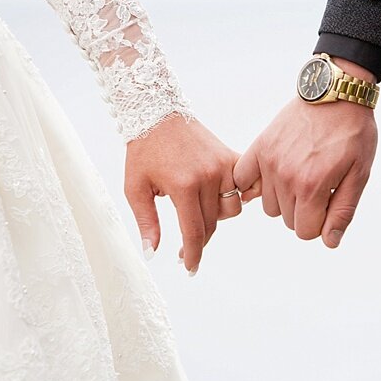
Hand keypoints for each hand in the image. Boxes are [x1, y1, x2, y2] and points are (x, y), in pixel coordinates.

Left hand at [124, 114, 242, 273]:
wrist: (157, 111)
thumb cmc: (144, 149)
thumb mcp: (135, 186)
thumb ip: (146, 221)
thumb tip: (152, 254)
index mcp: (183, 185)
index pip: (194, 232)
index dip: (193, 255)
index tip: (190, 269)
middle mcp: (207, 176)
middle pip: (213, 224)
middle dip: (199, 240)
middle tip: (186, 248)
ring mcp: (223, 166)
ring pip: (231, 210)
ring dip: (218, 217)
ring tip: (199, 212)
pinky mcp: (232, 158)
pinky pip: (245, 188)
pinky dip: (240, 197)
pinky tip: (225, 200)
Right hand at [234, 64, 377, 246]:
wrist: (335, 94)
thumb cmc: (353, 136)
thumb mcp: (358, 176)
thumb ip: (342, 212)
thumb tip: (328, 242)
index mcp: (311, 187)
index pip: (305, 232)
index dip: (320, 224)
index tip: (329, 206)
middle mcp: (285, 176)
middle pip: (288, 220)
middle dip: (305, 212)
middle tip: (319, 188)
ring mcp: (269, 161)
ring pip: (269, 206)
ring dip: (284, 200)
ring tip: (301, 177)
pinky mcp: (259, 146)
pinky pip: (244, 180)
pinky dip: (256, 184)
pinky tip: (274, 178)